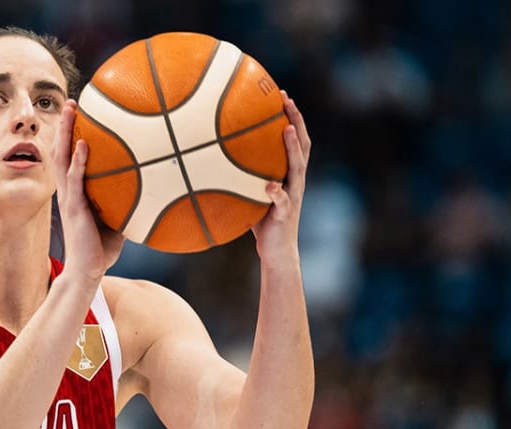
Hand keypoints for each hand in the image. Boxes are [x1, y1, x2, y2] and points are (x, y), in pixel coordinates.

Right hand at [52, 99, 124, 282]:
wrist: (88, 271)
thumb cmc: (103, 249)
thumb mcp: (119, 220)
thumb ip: (129, 203)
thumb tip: (156, 189)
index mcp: (75, 192)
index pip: (70, 158)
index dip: (71, 135)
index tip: (79, 114)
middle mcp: (68, 190)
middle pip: (62, 150)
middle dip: (66, 126)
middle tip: (72, 102)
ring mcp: (69, 197)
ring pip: (63, 158)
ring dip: (66, 133)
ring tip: (71, 111)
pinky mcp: (73, 208)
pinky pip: (75, 180)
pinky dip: (78, 161)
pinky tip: (84, 144)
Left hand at [252, 92, 310, 263]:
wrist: (277, 251)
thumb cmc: (261, 221)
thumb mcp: (249, 193)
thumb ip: (239, 177)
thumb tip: (209, 159)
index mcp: (289, 174)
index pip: (294, 139)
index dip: (290, 116)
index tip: (280, 95)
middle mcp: (295, 181)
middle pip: (301, 145)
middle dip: (295, 120)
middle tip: (286, 99)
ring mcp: (293, 196)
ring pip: (297, 167)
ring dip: (292, 147)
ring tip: (286, 129)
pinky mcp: (285, 214)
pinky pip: (282, 201)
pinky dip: (277, 192)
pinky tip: (270, 185)